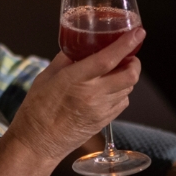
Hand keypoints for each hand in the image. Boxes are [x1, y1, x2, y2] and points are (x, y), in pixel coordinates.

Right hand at [6, 29, 144, 161]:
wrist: (37, 143)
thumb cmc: (36, 109)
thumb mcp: (46, 77)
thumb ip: (65, 60)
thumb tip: (79, 48)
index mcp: (76, 79)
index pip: (108, 58)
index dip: (126, 44)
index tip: (138, 33)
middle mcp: (93, 95)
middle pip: (129, 75)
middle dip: (134, 62)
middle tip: (127, 55)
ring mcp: (101, 110)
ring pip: (128, 89)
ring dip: (127, 77)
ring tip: (117, 71)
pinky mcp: (104, 122)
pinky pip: (122, 103)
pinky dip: (122, 93)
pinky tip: (110, 89)